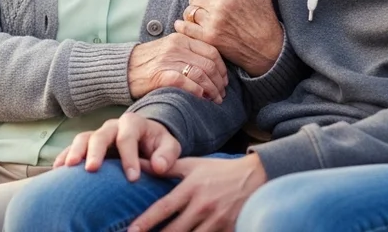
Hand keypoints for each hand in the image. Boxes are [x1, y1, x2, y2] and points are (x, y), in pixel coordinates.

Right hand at [54, 113, 180, 182]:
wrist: (147, 141)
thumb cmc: (158, 146)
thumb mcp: (170, 147)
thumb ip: (167, 155)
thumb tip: (158, 167)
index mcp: (133, 123)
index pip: (128, 137)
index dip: (129, 157)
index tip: (133, 178)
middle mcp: (112, 126)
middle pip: (100, 135)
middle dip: (96, 152)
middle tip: (92, 169)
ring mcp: (97, 134)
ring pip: (83, 139)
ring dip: (75, 152)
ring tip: (69, 167)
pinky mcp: (88, 146)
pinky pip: (73, 148)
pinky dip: (65, 157)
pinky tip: (58, 170)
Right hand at [127, 33, 227, 102]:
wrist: (122, 69)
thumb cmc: (147, 62)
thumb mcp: (169, 48)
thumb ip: (188, 52)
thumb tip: (213, 67)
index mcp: (181, 38)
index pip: (211, 51)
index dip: (222, 68)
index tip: (224, 80)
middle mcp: (176, 47)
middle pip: (209, 64)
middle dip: (220, 82)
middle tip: (222, 94)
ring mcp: (168, 60)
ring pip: (201, 74)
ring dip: (212, 89)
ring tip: (215, 99)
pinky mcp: (160, 74)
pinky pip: (186, 82)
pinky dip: (197, 91)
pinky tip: (201, 98)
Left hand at [128, 154, 267, 231]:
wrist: (256, 177)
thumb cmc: (219, 171)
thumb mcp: (193, 165)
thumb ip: (167, 167)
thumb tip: (139, 164)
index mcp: (192, 188)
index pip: (163, 208)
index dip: (145, 221)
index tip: (131, 231)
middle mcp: (202, 206)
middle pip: (174, 230)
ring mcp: (217, 221)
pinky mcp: (228, 230)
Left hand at [176, 0, 282, 76]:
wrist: (269, 51)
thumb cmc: (266, 19)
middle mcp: (220, 6)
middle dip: (200, 1)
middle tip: (207, 8)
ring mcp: (213, 23)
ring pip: (189, 11)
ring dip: (193, 14)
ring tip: (202, 18)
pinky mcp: (209, 39)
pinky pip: (186, 28)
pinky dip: (183, 26)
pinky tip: (186, 25)